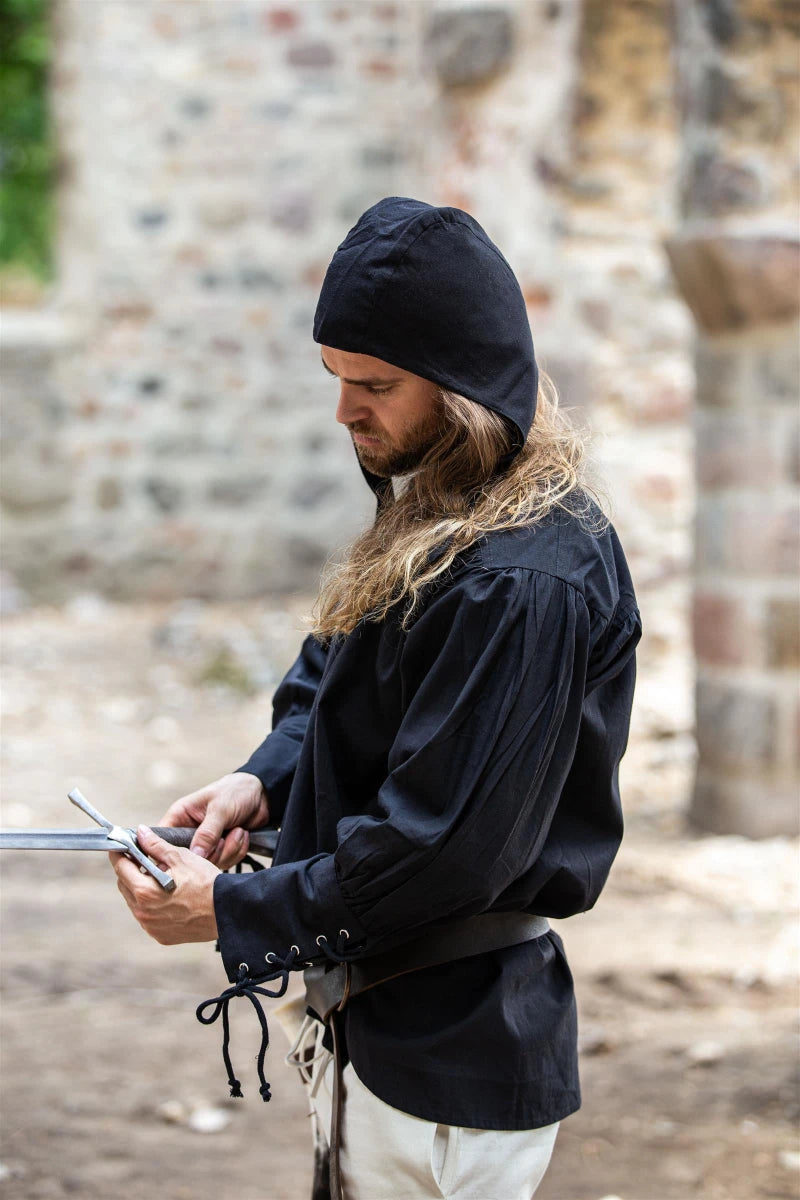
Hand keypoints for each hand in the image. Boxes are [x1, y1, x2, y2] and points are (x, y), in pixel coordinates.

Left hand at [109, 826, 220, 943]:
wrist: (227, 911)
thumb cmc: (206, 883)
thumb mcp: (180, 857)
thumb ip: (156, 845)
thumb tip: (140, 833)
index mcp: (144, 891)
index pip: (120, 867)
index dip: (119, 853)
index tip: (121, 846)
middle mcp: (143, 912)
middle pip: (125, 885)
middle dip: (131, 870)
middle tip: (143, 859)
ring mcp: (151, 926)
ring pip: (135, 902)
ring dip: (141, 888)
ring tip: (160, 878)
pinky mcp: (161, 936)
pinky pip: (148, 917)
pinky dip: (152, 905)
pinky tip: (168, 897)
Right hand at [159, 772, 269, 867]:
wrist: (261, 794)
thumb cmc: (236, 791)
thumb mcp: (220, 809)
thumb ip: (207, 832)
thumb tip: (196, 855)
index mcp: (180, 817)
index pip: (162, 840)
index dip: (170, 852)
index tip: (188, 858)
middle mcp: (189, 832)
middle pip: (189, 859)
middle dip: (213, 852)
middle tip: (224, 838)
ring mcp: (205, 843)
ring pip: (209, 863)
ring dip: (229, 849)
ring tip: (238, 831)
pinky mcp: (220, 850)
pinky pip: (225, 862)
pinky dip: (237, 851)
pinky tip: (242, 834)